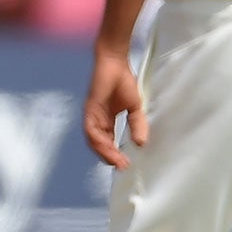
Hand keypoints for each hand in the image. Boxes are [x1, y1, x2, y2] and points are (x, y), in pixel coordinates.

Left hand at [83, 46, 147, 169]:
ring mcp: (92, 115)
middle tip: (121, 167)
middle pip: (99, 145)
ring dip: (104, 152)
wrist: (115, 64)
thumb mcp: (135, 108)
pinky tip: (108, 146)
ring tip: (116, 161)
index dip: (115, 154)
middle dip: (109, 157)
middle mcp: (97, 121)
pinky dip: (99, 139)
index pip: (108, 142)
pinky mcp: (89, 109)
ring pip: (94, 140)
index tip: (125, 164)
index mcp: (106, 121)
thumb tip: (141, 144)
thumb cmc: (123, 82)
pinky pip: (91, 128)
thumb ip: (137, 125)